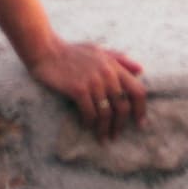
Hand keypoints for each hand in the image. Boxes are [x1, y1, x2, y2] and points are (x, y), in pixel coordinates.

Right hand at [27, 43, 145, 141]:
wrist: (46, 50)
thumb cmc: (72, 51)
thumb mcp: (98, 50)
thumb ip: (119, 59)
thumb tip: (141, 69)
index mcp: (114, 65)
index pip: (137, 91)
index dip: (141, 110)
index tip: (140, 124)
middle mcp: (107, 73)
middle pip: (122, 106)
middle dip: (120, 125)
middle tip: (115, 135)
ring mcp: (93, 81)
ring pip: (106, 113)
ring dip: (105, 129)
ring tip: (103, 138)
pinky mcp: (78, 89)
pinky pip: (89, 113)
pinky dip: (89, 123)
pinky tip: (87, 127)